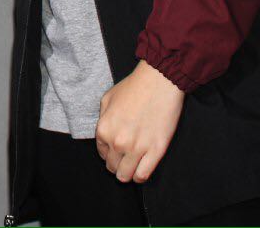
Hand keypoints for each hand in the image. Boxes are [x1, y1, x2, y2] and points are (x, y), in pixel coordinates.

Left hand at [95, 60, 184, 182]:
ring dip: (127, 173)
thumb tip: (104, 134)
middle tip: (123, 158)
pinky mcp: (156, 151)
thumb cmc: (133, 88)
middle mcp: (118, 142)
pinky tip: (140, 169)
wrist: (158, 83)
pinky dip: (140, 176)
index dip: (107, 152)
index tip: (114, 150)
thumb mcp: (107, 99)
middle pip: (112, 167)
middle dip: (116, 164)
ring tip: (131, 166)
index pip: (101, 153)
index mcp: (103, 129)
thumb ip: (103, 119)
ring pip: (126, 176)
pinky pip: (143, 175)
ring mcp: (137, 149)